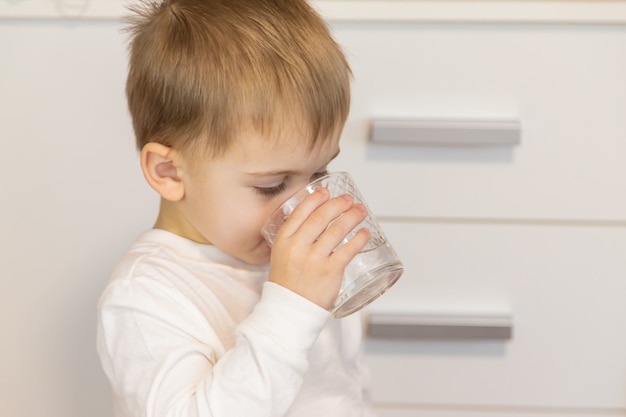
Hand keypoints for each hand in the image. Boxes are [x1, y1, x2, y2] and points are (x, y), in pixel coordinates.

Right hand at [268, 188, 370, 309]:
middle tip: (348, 199)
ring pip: (337, 230)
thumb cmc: (288, 284)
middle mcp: (298, 247)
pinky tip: (365, 233)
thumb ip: (296, 238)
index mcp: (284, 241)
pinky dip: (359, 239)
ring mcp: (314, 259)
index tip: (326, 192)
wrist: (290, 310)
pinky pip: (348, 250)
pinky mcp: (330, 271)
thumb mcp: (282, 256)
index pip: (300, 213)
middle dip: (337, 204)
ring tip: (360, 211)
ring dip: (352, 217)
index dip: (315, 199)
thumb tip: (316, 221)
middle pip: (320, 217)